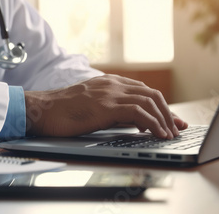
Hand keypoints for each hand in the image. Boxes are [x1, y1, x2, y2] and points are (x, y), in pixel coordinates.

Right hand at [24, 74, 187, 138]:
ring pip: (150, 102)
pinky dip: (154, 124)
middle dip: (168, 112)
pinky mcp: (106, 106)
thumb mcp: (90, 105)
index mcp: (109, 83)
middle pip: (152, 95)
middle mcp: (113, 84)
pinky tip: (159, 134)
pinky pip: (139, 113)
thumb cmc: (61, 111)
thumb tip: (129, 120)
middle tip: (178, 128)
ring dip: (164, 120)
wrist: (41, 110)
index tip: (170, 120)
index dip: (161, 106)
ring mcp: (110, 94)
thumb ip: (109, 107)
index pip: (143, 91)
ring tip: (171, 135)